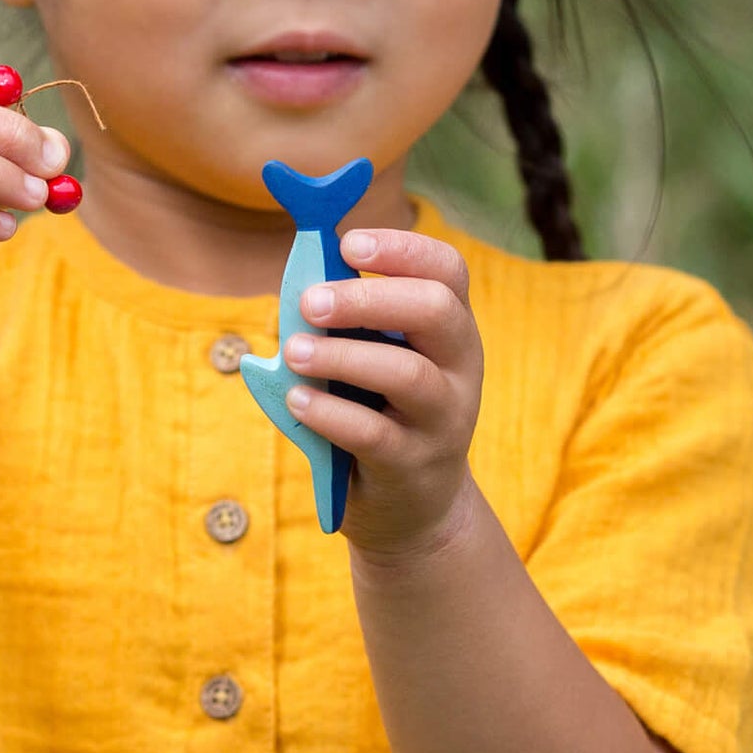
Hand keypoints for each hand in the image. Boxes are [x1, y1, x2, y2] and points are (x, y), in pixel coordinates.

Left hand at [282, 227, 484, 559]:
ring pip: (407, 375)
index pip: (447, 271)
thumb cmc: (380, 412)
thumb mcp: (375, 360)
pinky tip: (297, 401)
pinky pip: (375, 434)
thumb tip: (295, 286)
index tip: (349, 244)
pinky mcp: (414, 464)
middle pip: (434, 311)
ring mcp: (444, 418)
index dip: (401, 248)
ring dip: (342, 357)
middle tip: (310, 301)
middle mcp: (460, 367)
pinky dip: (331, 413)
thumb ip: (346, 324)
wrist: (413, 508)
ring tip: (293, 352)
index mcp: (449, 328)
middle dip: (368, 298)